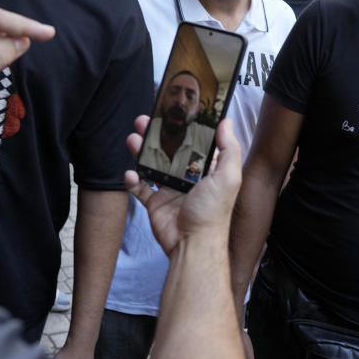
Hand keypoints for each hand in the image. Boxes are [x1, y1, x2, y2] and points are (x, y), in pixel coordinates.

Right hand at [126, 116, 241, 254]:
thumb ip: (228, 149)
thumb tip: (226, 122)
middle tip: (143, 121)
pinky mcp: (155, 204)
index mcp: (206, 170)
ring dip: (140, 151)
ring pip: (151, 165)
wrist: (193, 245)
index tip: (171, 113)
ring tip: (132, 139)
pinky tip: (130, 173)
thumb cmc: (213, 213)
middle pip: (168, 150)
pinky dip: (132, 179)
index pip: (193, 143)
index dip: (182, 128)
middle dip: (155, 135)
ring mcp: (169, 190)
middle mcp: (187, 177)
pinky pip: (140, 188)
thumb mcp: (228, 177)